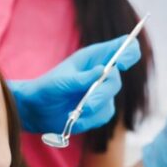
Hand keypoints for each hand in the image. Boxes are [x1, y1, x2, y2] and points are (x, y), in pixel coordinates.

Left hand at [10, 35, 140, 133]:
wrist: (37, 110)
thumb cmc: (47, 88)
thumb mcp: (62, 81)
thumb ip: (82, 78)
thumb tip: (103, 71)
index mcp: (95, 57)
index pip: (124, 47)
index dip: (129, 52)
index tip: (121, 63)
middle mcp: (102, 73)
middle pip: (116, 79)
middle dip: (102, 93)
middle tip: (87, 103)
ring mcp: (102, 92)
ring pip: (110, 100)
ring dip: (94, 108)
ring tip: (76, 112)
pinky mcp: (100, 110)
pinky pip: (104, 115)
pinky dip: (89, 119)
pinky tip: (75, 117)